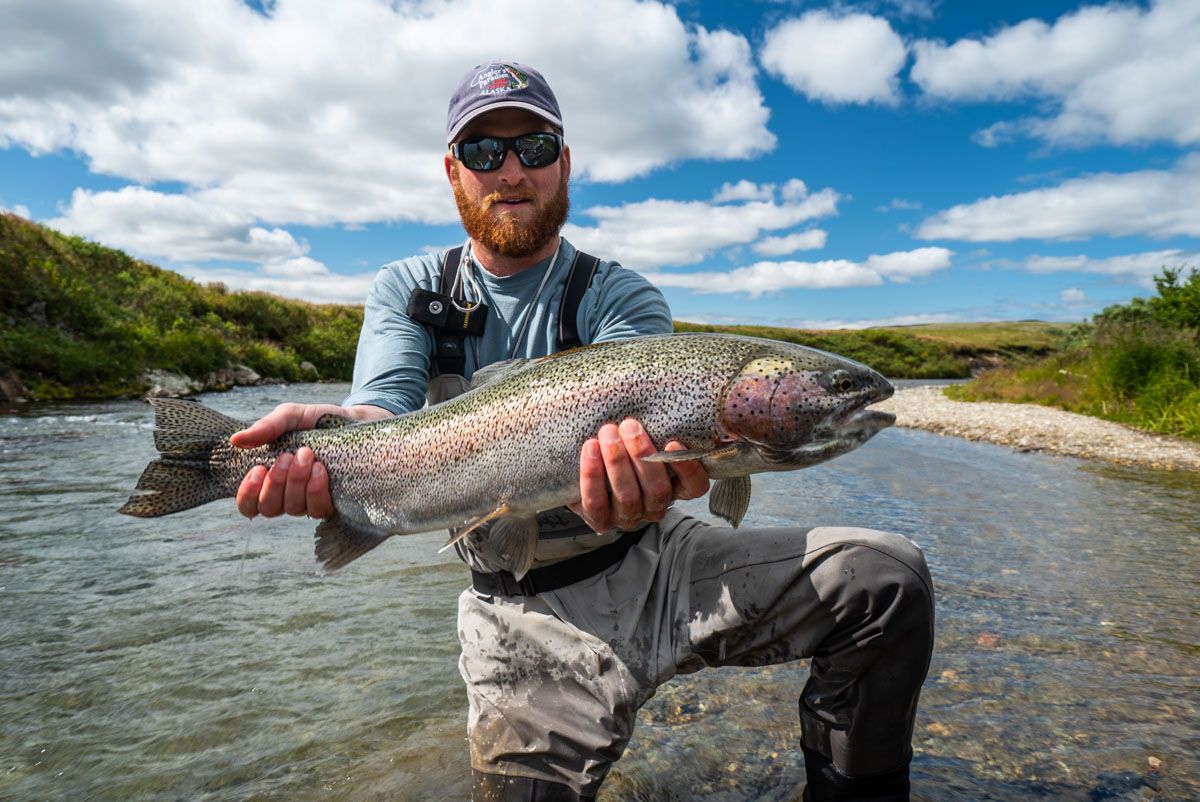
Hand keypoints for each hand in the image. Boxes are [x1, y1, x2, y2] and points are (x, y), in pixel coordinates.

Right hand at [231, 402, 390, 519]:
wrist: (354, 421)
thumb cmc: (317, 421)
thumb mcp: (291, 417)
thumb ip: (266, 427)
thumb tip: (236, 440)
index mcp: (270, 479)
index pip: (248, 504)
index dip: (248, 493)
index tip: (258, 469)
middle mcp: (287, 495)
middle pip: (269, 508)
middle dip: (276, 482)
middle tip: (288, 456)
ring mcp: (309, 501)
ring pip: (293, 508)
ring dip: (297, 482)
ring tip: (307, 456)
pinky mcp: (332, 503)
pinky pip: (317, 509)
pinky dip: (316, 490)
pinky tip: (320, 470)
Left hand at [569, 418, 709, 532]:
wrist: (581, 464)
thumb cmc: (623, 440)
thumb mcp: (644, 432)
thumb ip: (659, 422)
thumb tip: (678, 385)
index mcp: (675, 486)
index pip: (695, 487)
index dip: (688, 469)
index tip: (672, 443)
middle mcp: (655, 506)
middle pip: (658, 490)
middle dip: (642, 456)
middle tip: (629, 425)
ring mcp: (628, 517)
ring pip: (628, 497)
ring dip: (617, 462)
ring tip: (607, 433)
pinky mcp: (600, 520)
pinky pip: (596, 504)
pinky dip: (592, 476)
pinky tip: (590, 449)